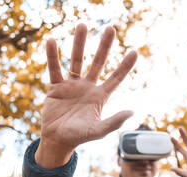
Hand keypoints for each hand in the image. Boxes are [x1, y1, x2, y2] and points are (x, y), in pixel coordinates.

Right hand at [35, 24, 136, 168]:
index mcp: (100, 96)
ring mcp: (72, 85)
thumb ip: (113, 122)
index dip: (125, 66)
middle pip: (98, 62)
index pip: (116, 78)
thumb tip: (132, 112)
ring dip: (79, 43)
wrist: (57, 140)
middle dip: (104, 46)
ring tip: (82, 25)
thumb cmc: (79, 137)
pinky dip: (52, 56)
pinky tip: (52, 41)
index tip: (134, 51)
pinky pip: (54, 68)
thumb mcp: (98, 131)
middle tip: (110, 28)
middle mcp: (88, 87)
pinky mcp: (56, 87)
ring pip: (76, 60)